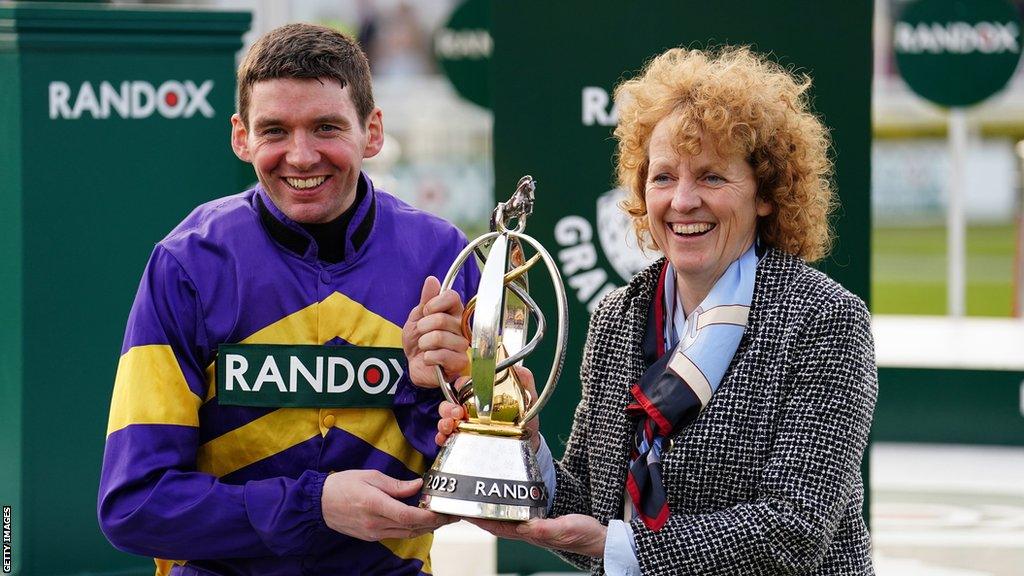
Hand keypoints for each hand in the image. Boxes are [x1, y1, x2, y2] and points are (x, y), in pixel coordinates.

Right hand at [321, 469, 455, 540]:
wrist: (319, 503)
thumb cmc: (343, 485)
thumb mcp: (370, 476)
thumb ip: (396, 484)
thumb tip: (418, 486)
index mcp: (374, 504)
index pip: (408, 515)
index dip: (428, 515)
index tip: (443, 511)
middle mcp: (375, 523)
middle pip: (411, 527)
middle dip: (434, 522)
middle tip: (451, 515)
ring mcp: (373, 532)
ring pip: (407, 533)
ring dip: (425, 527)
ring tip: (441, 518)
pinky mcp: (371, 536)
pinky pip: (397, 534)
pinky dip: (412, 528)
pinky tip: (420, 520)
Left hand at [403, 276, 468, 387]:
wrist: (414, 366)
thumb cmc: (418, 341)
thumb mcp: (417, 318)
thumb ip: (425, 300)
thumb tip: (432, 280)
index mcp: (453, 313)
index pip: (452, 297)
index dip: (435, 303)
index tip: (425, 311)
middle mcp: (461, 327)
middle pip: (442, 319)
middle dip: (423, 327)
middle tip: (421, 334)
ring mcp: (462, 345)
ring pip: (439, 337)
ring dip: (424, 343)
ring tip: (425, 347)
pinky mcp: (460, 362)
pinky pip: (442, 355)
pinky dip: (428, 357)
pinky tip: (429, 359)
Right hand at [435, 366, 541, 452]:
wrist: (528, 443)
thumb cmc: (524, 418)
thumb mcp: (528, 396)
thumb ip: (524, 379)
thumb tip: (517, 367)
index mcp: (481, 396)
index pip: (464, 385)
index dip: (460, 384)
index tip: (462, 386)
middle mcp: (470, 409)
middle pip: (449, 403)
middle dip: (448, 407)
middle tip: (457, 412)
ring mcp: (465, 425)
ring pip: (445, 420)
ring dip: (443, 421)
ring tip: (451, 426)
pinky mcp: (462, 442)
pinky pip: (446, 438)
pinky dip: (442, 438)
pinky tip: (445, 438)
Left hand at [468, 514, 606, 557]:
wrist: (597, 538)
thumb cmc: (582, 535)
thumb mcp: (565, 528)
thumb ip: (545, 528)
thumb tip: (524, 525)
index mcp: (531, 534)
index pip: (498, 528)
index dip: (480, 521)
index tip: (464, 511)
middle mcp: (529, 532)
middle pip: (497, 524)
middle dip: (480, 516)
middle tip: (464, 503)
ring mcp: (534, 528)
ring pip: (505, 520)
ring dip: (490, 512)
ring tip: (477, 500)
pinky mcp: (541, 522)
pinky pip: (517, 514)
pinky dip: (506, 508)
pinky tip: (504, 501)